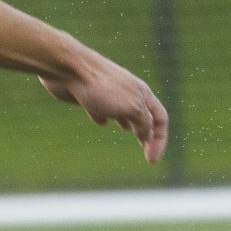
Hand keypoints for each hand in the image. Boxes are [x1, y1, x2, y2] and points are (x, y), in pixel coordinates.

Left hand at [40, 52, 168, 163]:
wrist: (70, 70)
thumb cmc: (102, 88)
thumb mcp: (131, 108)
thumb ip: (143, 122)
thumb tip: (147, 135)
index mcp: (142, 94)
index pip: (160, 118)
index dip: (160, 140)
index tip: (151, 160)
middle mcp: (128, 93)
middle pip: (144, 115)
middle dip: (147, 135)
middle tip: (147, 154)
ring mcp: (108, 94)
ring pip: (123, 110)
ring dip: (129, 123)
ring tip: (128, 132)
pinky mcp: (88, 96)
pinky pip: (100, 108)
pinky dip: (103, 116)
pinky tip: (100, 122)